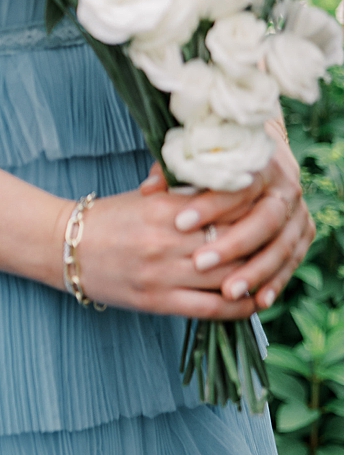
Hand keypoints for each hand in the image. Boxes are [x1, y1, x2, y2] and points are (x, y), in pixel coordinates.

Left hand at [146, 130, 314, 310]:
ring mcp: (297, 212)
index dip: (209, 205)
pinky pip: (293, 260)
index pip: (234, 187)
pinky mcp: (304, 232)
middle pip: (264, 220)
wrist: (259, 153)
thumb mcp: (195, 160)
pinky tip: (259, 301)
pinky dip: (277, 281)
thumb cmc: (216, 160)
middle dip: (233, 244)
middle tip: (199, 264)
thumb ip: (174, 174)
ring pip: (282, 245)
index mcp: (257, 165)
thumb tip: (149, 190)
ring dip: (256, 271)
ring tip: (229, 291)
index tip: (179, 223)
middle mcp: (283, 188)